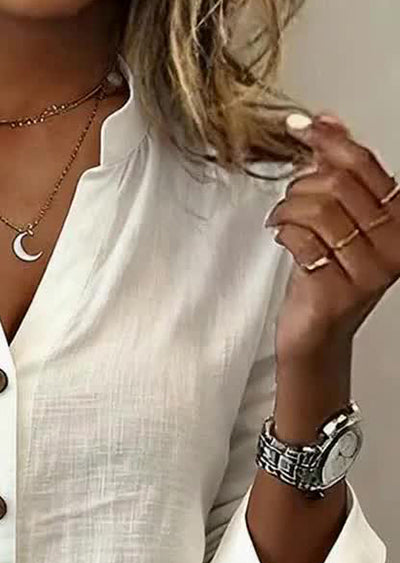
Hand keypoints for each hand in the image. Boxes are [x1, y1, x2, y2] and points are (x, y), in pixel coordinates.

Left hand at [263, 111, 399, 363]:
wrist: (317, 334)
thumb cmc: (327, 276)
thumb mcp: (338, 218)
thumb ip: (336, 171)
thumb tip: (327, 120)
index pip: (364, 164)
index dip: (328, 140)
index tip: (301, 126)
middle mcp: (394, 243)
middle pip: (338, 185)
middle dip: (301, 185)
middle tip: (289, 200)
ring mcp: (370, 269)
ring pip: (319, 209)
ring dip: (288, 209)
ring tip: (281, 220)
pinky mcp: (340, 289)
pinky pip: (303, 240)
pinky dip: (284, 233)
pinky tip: (282, 239)